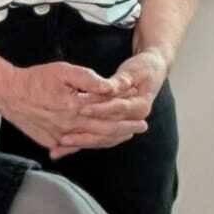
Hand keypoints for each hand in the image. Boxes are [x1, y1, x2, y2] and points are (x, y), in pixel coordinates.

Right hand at [0, 61, 138, 154]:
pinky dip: (92, 143)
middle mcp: (70, 125)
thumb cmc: (35, 79)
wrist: (8, 93)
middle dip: (126, 128)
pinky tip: (100, 141)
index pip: (107, 108)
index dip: (124, 105)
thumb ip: (88, 79)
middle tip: (142, 126)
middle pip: (105, 129)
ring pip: (93, 140)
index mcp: (76, 107)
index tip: (139, 105)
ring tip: (126, 135)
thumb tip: (110, 87)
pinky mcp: (51, 141)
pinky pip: (77, 145)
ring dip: (112, 138)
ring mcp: (60, 136)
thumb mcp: (63, 71)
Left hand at [54, 49, 169, 154]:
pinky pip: (99, 138)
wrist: (152, 72)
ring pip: (102, 138)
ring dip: (82, 141)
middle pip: (107, 129)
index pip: (116, 109)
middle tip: (65, 137)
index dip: (99, 109)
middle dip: (86, 134)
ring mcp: (126, 125)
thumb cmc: (142, 69)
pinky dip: (84, 141)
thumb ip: (119, 81)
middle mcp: (134, 119)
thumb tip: (108, 88)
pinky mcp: (117, 126)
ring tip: (61, 144)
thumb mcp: (132, 72)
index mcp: (140, 106)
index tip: (81, 109)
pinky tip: (66, 144)